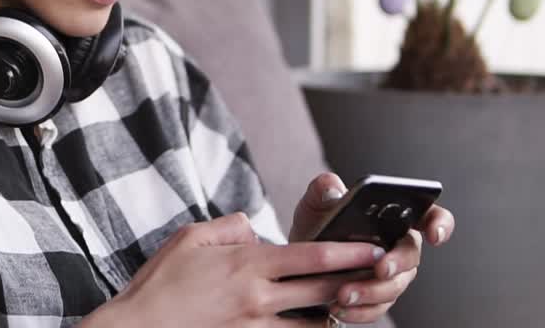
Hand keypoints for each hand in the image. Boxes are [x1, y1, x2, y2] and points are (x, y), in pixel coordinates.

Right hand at [85, 212, 384, 326]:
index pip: (311, 255)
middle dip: (356, 282)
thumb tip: (256, 228)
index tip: (374, 247)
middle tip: (383, 274)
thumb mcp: (191, 238)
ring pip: (313, 323)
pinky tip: (318, 324)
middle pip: (323, 291)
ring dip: (335, 312)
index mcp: (247, 264)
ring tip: (354, 302)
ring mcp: (255, 326)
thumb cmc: (161, 281)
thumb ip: (230, 227)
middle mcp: (258, 297)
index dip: (348, 251)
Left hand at [288, 173, 456, 323]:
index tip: (435, 234)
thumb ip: (324, 188)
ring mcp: (392, 275)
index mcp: (394, 216)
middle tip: (380, 268)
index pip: (428, 215)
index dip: (439, 223)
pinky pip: (377, 308)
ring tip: (344, 293)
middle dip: (397, 262)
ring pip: (394, 286)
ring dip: (371, 291)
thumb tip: (333, 188)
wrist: (300, 258)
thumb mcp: (316, 201)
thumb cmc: (317, 224)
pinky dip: (359, 310)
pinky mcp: (377, 298)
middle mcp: (399, 246)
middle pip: (411, 255)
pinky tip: (339, 308)